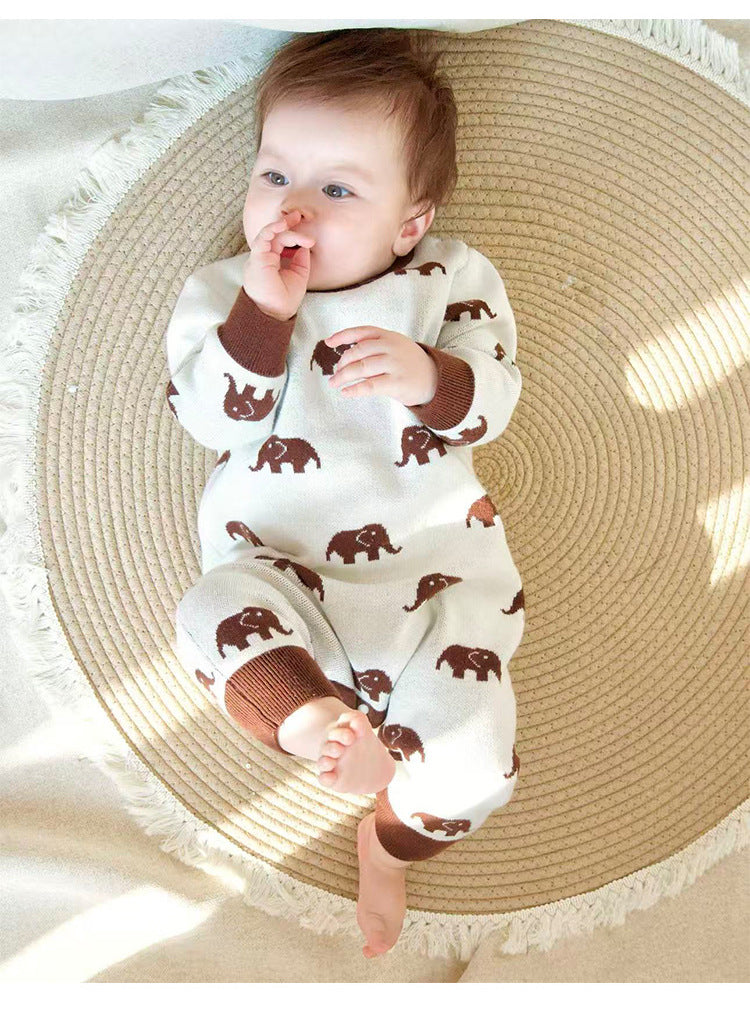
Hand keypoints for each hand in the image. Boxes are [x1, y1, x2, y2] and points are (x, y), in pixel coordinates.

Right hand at [243, 210, 315, 320]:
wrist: (274, 314)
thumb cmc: (284, 299)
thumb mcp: (298, 275)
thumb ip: (300, 259)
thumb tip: (304, 244)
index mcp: (271, 261)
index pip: (280, 241)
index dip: (293, 234)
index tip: (308, 234)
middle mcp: (263, 257)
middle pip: (274, 234)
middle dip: (287, 222)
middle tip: (299, 215)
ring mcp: (259, 257)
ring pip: (270, 234)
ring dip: (282, 225)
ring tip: (295, 219)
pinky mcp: (256, 259)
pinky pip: (262, 238)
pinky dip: (273, 228)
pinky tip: (283, 225)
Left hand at [324, 327, 438, 406]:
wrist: (435, 379)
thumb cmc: (409, 364)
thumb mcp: (395, 347)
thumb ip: (375, 347)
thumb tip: (346, 358)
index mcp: (388, 336)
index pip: (362, 332)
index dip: (343, 336)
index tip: (328, 342)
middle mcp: (391, 347)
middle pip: (358, 351)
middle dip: (343, 363)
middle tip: (335, 373)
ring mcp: (395, 364)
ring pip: (362, 368)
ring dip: (344, 376)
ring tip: (334, 383)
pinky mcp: (398, 383)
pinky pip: (370, 386)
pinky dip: (355, 389)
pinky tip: (346, 392)